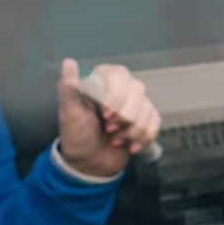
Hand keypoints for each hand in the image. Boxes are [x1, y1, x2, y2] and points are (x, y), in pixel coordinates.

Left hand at [55, 59, 160, 175]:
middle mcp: (120, 88)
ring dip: (131, 130)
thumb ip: (68, 87)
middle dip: (124, 116)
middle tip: (108, 128)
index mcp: (101, 82)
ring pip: (147, 109)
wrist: (89, 162)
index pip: (118, 76)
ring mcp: (134, 103)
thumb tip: (68, 63)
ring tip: (115, 139)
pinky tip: (130, 145)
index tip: (104, 114)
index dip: (115, 96)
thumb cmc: (77, 136)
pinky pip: (155, 122)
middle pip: (137, 91)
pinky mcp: (144, 118)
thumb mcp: (69, 112)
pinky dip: (143, 137)